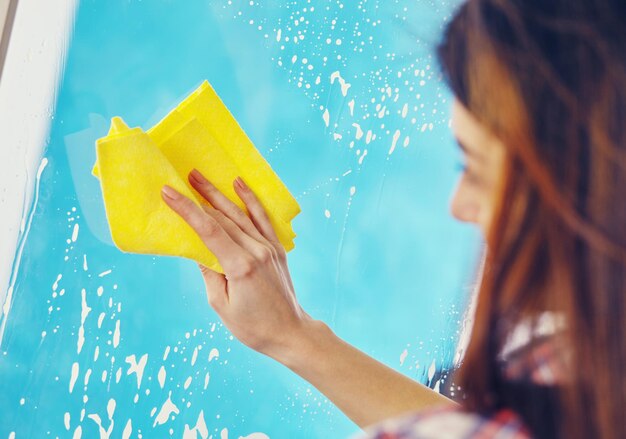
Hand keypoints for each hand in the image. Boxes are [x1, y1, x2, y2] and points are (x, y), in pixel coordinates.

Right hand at [161, 169, 310, 358]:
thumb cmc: (252, 326)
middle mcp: (257, 251)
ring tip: (200, 176)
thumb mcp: (220, 304)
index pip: (208, 231)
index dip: (187, 210)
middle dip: (200, 196)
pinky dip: (250, 200)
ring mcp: (269, 247)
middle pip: (223, 218)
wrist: (289, 332)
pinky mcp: (277, 248)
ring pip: (240, 214)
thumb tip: (197, 248)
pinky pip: (262, 218)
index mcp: (241, 266)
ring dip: (219, 194)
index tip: (169, 192)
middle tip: (181, 178)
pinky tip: (239, 184)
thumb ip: (208, 272)